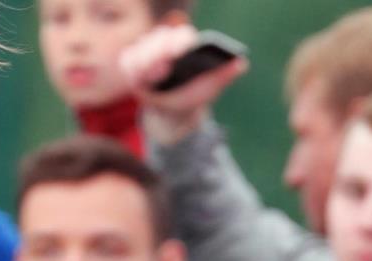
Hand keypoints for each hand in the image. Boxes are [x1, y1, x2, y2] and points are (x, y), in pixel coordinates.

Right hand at [120, 25, 247, 144]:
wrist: (173, 113)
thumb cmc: (192, 95)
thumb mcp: (210, 88)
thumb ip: (224, 75)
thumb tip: (242, 63)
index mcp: (185, 43)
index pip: (182, 36)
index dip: (180, 43)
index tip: (182, 52)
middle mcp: (164, 41)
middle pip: (158, 40)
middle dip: (159, 52)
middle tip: (164, 67)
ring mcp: (146, 51)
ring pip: (141, 50)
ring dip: (145, 63)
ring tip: (153, 77)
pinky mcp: (132, 63)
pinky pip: (129, 63)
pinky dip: (134, 71)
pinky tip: (139, 81)